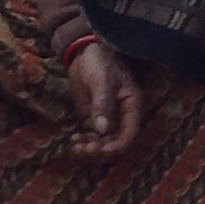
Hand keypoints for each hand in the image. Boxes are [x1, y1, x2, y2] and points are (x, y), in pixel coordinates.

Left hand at [66, 39, 144, 159]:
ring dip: (90, 149)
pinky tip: (73, 141)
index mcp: (131, 105)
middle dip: (101, 150)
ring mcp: (106, 118)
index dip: (117, 145)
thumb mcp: (102, 80)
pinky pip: (90, 137)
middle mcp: (121, 115)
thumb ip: (103, 104)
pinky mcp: (92, 119)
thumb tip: (102, 130)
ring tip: (76, 146)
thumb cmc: (99, 62)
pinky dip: (83, 143)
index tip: (101, 150)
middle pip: (115, 142)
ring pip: (102, 143)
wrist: (83, 53)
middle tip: (84, 149)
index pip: (129, 132)